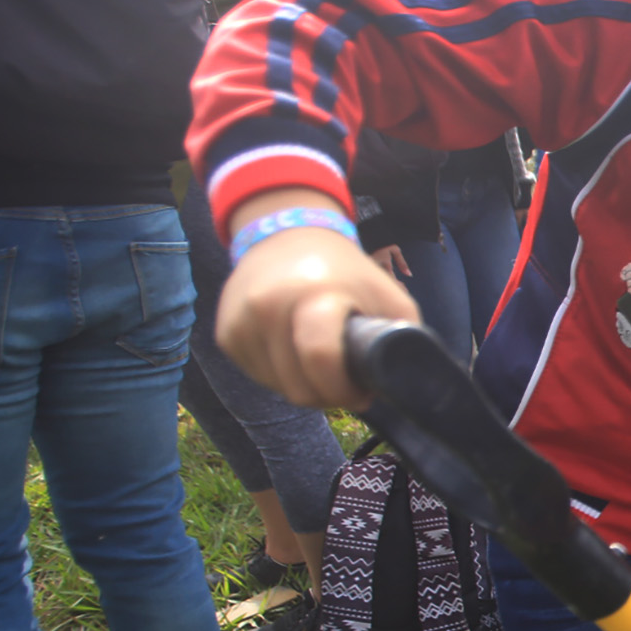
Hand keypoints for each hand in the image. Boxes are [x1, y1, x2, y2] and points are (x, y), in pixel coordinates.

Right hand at [215, 193, 420, 407]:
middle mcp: (268, 306)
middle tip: (344, 381)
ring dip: (305, 386)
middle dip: (328, 395)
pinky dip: (282, 375)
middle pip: (299, 387)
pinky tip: (294, 350)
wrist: (285, 235)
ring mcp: (241, 321)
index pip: (320, 358)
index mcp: (314, 293)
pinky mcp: (226, 334)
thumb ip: (403, 336)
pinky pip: (260, 377)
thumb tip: (404, 384)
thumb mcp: (386, 293)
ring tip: (320, 359)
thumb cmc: (345, 271)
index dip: (344, 389)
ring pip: (279, 389)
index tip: (360, 393)